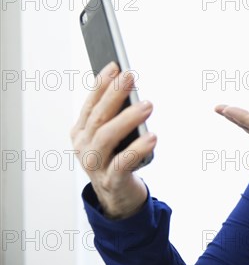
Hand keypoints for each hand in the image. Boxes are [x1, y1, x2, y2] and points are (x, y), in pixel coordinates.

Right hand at [70, 61, 156, 218]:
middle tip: (131, 77)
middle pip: (98, 117)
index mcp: (81, 132)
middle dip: (114, 95)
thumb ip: (115, 116)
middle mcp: (84, 147)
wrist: (119, 198)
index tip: (115, 66)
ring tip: (148, 105)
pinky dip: (137, 149)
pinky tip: (152, 137)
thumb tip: (128, 87)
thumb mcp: (112, 136)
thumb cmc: (116, 159)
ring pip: (107, 137)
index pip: (91, 103)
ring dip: (127, 119)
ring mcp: (95, 165)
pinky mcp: (112, 181)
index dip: (101, 84)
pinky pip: (123, 163)